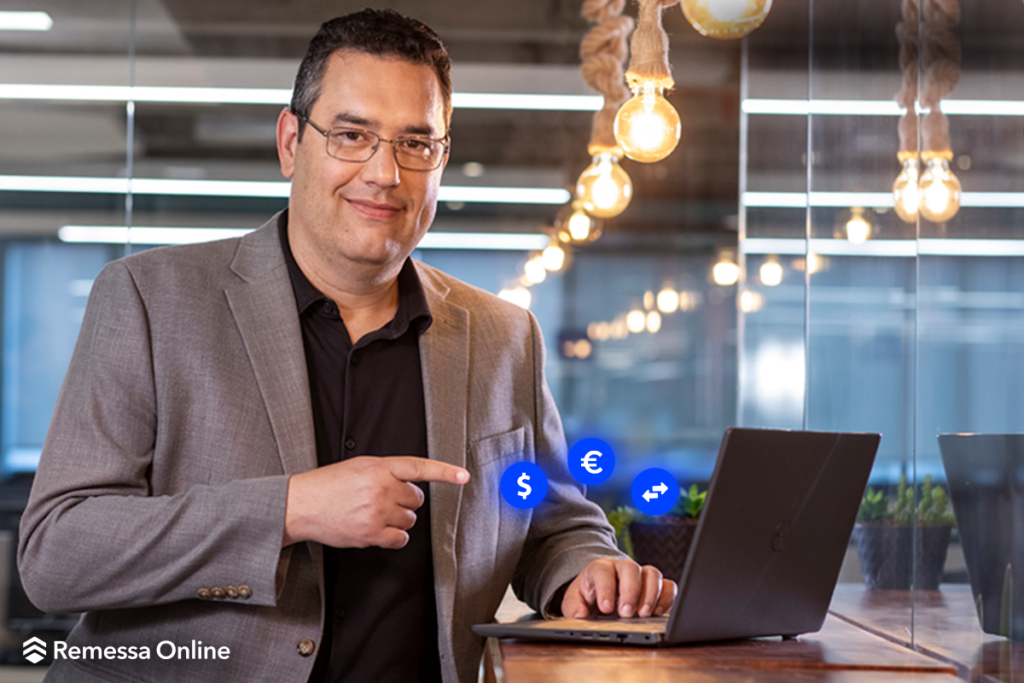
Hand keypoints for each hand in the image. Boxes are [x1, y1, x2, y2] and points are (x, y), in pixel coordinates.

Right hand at [283, 456, 468, 548]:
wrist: (302, 504)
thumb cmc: (329, 484)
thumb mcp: (359, 466)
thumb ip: (386, 471)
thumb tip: (410, 482)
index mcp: (379, 466)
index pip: (420, 467)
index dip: (445, 472)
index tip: (464, 476)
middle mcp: (381, 488)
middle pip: (417, 499)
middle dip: (405, 501)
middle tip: (384, 500)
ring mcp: (377, 512)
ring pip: (410, 520)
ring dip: (398, 519)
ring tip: (375, 513)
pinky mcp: (371, 533)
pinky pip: (400, 539)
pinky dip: (394, 537)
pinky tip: (378, 529)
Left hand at [561, 557, 675, 618]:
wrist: (600, 593)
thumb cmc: (588, 596)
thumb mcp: (573, 601)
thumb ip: (573, 607)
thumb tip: (580, 615)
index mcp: (600, 568)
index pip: (603, 571)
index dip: (606, 588)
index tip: (606, 608)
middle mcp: (622, 567)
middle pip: (631, 568)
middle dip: (630, 591)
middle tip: (626, 613)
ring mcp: (641, 574)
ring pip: (652, 574)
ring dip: (650, 595)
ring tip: (643, 614)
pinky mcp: (656, 586)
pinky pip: (668, 585)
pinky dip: (666, 598)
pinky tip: (657, 613)